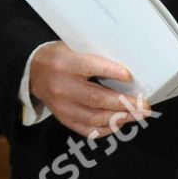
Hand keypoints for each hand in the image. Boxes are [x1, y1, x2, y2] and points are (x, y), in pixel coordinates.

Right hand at [28, 42, 150, 137]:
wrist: (33, 73)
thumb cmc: (60, 58)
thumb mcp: (73, 48)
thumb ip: (95, 56)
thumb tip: (127, 69)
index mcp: (63, 63)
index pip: (88, 67)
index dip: (110, 72)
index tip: (129, 75)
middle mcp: (62, 86)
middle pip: (95, 98)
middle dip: (124, 103)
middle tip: (144, 104)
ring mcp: (62, 106)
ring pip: (95, 117)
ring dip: (121, 117)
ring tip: (138, 114)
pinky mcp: (64, 119)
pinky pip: (89, 129)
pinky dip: (108, 128)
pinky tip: (121, 122)